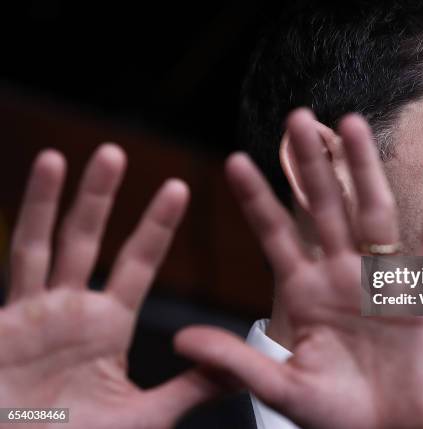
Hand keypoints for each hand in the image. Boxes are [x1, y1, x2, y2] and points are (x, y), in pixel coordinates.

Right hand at [0, 145, 217, 428]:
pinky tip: (26, 191)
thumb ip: (187, 389)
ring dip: (53, 202)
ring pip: (46, 244)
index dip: (156, 226)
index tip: (178, 188)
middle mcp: (72, 310)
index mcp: (108, 325)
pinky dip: (18, 229)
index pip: (138, 262)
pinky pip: (11, 266)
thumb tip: (236, 370)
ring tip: (65, 155)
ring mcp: (33, 312)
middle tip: (118, 150)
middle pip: (90, 239)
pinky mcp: (3, 321)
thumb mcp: (142, 417)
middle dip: (102, 197)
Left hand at [175, 109, 422, 428]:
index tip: (234, 160)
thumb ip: (235, 361)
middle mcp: (341, 276)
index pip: (275, 235)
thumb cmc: (340, 417)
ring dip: (363, 170)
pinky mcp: (420, 295)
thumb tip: (178, 340)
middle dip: (311, 165)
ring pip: (372, 213)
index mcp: (305, 294)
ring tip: (351, 124)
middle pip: (324, 208)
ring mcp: (381, 280)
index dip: (256, 199)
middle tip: (297, 118)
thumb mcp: (282, 389)